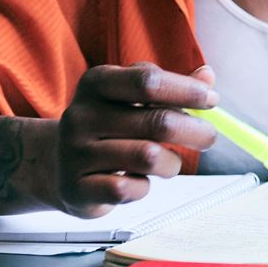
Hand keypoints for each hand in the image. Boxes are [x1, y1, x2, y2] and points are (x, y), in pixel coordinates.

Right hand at [45, 63, 219, 216]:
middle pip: (158, 122)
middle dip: (195, 131)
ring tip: (169, 163)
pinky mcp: (77, 189)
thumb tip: (207, 76)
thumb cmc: (108, 126)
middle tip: (209, 138)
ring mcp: (75, 154)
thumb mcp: (132, 98)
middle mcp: (81, 115)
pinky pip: (130, 189)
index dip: (186, 91)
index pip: (148, 81)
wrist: (56, 165)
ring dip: (172, 163)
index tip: (211, 101)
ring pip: (149, 158)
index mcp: (97, 83)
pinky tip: (138, 181)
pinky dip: (145, 187)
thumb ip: (170, 87)